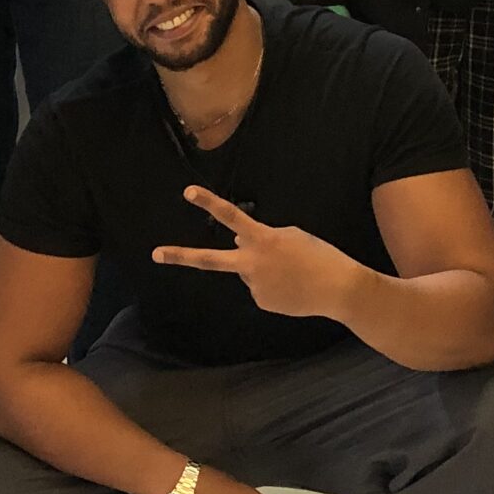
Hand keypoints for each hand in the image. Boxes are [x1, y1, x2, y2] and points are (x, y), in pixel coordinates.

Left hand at [153, 186, 365, 318]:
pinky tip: (292, 286)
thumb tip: (235, 242)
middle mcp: (251, 264)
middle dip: (180, 256)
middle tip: (155, 253)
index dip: (208, 202)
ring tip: (293, 272)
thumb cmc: (318, 255)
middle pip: (209, 261)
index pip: (230, 216)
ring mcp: (254, 286)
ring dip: (262, 268)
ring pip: (247, 271)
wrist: (338, 289)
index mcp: (262, 240)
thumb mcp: (291, 235)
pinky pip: (261, 287)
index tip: (187, 192)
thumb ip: (260, 237)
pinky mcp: (262, 301)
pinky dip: (273, 284)